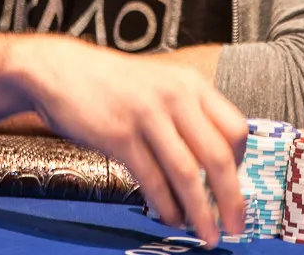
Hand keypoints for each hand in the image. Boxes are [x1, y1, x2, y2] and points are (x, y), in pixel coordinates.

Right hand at [15, 34, 246, 246]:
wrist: (62, 70)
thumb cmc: (114, 83)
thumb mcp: (161, 84)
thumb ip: (188, 113)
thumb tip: (217, 161)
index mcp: (191, 83)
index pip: (235, 128)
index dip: (241, 164)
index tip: (237, 187)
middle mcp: (175, 96)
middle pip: (218, 156)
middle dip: (231, 198)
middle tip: (235, 225)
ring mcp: (148, 115)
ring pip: (187, 174)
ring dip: (200, 212)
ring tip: (207, 234)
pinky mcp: (120, 135)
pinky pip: (152, 179)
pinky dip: (165, 205)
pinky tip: (170, 217)